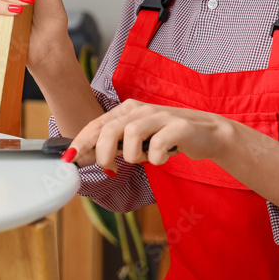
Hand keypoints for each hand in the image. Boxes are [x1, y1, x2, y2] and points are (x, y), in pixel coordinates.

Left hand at [64, 99, 229, 172]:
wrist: (208, 133)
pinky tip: (163, 157)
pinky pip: (157, 145)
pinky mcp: (179, 127)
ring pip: (131, 134)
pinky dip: (156, 158)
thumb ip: (114, 144)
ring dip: (133, 156)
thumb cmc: (167, 138)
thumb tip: (83, 157)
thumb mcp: (138, 139)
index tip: (70, 159)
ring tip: (144, 159)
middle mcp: (141, 109)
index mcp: (128, 110)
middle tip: (109, 169)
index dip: (81, 141)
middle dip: (103, 153)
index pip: (97, 124)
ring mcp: (161, 116)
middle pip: (110, 129)